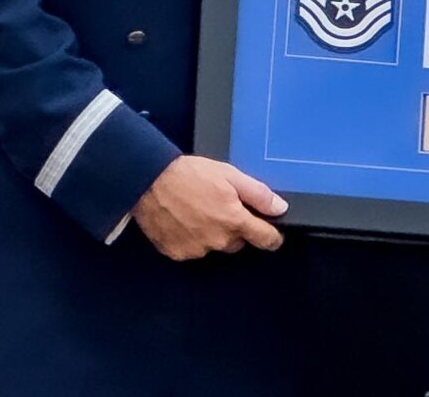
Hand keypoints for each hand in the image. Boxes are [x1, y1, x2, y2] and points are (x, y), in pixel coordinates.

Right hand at [131, 155, 286, 260]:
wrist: (149, 180)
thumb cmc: (189, 174)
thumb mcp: (230, 175)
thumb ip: (258, 194)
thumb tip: (280, 208)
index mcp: (234, 220)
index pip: (265, 239)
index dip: (272, 236)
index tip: (273, 234)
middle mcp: (217, 240)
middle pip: (238, 242)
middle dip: (235, 228)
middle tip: (221, 207)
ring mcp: (195, 249)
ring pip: (214, 246)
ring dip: (212, 234)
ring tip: (198, 211)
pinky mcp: (176, 252)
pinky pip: (193, 249)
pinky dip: (192, 238)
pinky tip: (184, 220)